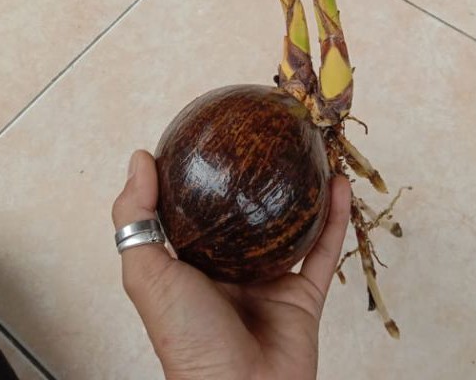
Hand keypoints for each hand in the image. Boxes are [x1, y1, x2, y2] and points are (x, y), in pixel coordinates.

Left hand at [112, 150, 351, 379]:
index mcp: (193, 264)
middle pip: (248, 214)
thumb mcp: (147, 274)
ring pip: (291, 226)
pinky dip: (335, 218)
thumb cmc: (186, 339)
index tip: (211, 136)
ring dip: (302, 190)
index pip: (196, 210)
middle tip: (268, 137)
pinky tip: (338, 184)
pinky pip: (324, 250)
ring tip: (309, 150)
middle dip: (257, 178)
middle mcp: (232, 268)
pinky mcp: (304, 297)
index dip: (202, 174)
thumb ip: (137, 218)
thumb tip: (139, 157)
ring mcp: (269, 282)